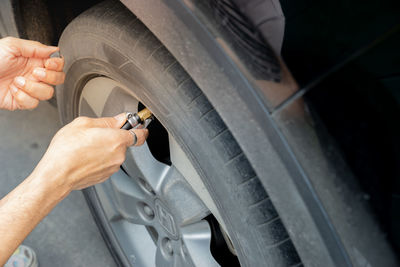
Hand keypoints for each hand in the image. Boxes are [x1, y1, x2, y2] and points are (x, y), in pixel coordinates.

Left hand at [0, 37, 64, 109]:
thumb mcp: (11, 45)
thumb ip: (34, 47)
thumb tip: (54, 50)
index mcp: (33, 60)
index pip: (57, 64)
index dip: (57, 64)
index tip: (49, 63)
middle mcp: (34, 75)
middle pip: (58, 79)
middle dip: (50, 77)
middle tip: (35, 73)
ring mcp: (29, 88)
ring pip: (47, 93)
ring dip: (33, 88)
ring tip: (17, 81)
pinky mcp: (21, 101)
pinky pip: (33, 103)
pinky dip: (23, 97)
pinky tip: (12, 90)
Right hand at [34, 113, 148, 190]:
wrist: (57, 174)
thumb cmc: (66, 150)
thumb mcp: (84, 124)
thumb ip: (106, 121)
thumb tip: (119, 119)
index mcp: (117, 140)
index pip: (140, 135)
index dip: (141, 129)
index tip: (141, 126)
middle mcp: (118, 155)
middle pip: (123, 143)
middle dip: (113, 138)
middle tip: (96, 135)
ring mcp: (112, 167)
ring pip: (113, 154)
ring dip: (104, 149)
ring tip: (86, 147)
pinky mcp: (104, 176)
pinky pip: (106, 164)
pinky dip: (99, 160)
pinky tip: (85, 157)